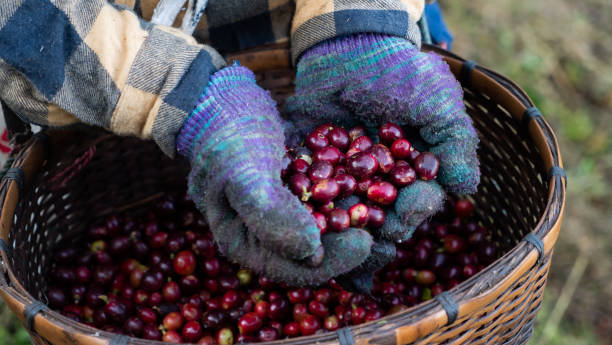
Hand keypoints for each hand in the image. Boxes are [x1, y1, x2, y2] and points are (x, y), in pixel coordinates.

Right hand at [176, 65, 372, 285]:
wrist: (219, 96)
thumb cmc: (224, 135)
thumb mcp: (243, 173)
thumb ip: (271, 215)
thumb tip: (312, 254)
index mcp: (245, 242)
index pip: (294, 268)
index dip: (333, 261)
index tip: (365, 242)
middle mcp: (267, 233)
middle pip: (318, 254)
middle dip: (354, 244)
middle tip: (391, 229)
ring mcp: (285, 210)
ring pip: (330, 228)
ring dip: (360, 221)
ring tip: (392, 211)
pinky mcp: (300, 187)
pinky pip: (332, 200)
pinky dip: (354, 195)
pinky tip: (379, 184)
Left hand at [285, 33, 479, 242]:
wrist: (349, 46)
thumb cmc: (400, 73)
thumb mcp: (436, 101)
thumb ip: (454, 142)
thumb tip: (466, 188)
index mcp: (411, 173)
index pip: (417, 201)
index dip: (416, 209)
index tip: (411, 206)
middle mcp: (378, 182)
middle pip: (380, 217)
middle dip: (379, 227)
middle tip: (373, 229)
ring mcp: (343, 178)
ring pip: (344, 213)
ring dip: (342, 227)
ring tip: (338, 232)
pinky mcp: (311, 168)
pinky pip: (307, 190)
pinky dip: (305, 202)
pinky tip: (304, 214)